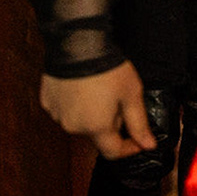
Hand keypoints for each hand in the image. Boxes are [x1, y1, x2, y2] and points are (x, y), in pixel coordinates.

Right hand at [40, 62, 156, 159]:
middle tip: (119, 99)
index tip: (138, 139)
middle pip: (97, 134)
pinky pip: (66, 110)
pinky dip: (76, 104)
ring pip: (81, 122)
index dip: (129, 148)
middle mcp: (73, 126)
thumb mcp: (131, 95)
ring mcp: (57, 114)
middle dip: (111, 123)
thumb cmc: (108, 68)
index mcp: (95, 127)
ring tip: (100, 90)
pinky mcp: (48, 101)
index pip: (113, 152)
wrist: (78, 44)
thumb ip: (139, 124)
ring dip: (92, 114)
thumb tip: (148, 145)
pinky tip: (84, 88)